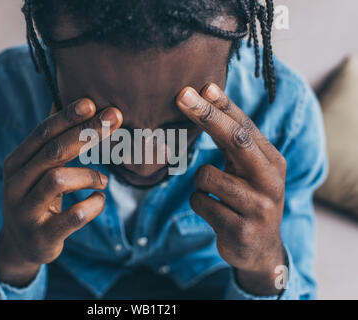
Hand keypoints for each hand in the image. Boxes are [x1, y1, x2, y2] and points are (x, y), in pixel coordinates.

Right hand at [0, 99, 122, 285]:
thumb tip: (60, 100)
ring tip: (103, 180)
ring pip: (58, 180)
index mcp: (15, 163)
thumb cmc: (35, 197)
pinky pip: (73, 216)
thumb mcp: (35, 169)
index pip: (42, 133)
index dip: (67, 116)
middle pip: (52, 152)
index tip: (91, 102)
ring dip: (89, 175)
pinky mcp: (42, 235)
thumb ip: (48, 140)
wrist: (21, 245)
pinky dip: (92, 205)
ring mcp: (26, 211)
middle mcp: (15, 184)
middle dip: (86, 132)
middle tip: (115, 118)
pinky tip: (99, 200)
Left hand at [176, 83, 286, 295]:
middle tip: (181, 95)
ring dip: (200, 183)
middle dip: (206, 115)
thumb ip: (233, 144)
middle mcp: (270, 181)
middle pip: (235, 140)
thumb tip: (206, 100)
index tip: (201, 86)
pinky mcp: (241, 229)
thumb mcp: (248, 172)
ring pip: (206, 176)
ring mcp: (258, 206)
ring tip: (216, 196)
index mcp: (272, 162)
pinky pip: (200, 202)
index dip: (223, 105)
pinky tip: (216, 213)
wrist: (261, 249)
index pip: (245, 127)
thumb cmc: (248, 200)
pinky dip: (199, 203)